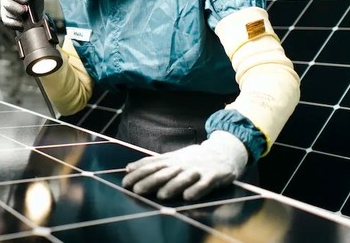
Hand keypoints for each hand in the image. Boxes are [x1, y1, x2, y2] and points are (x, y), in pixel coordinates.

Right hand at [0, 0, 43, 29]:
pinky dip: (15, 24)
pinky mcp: (6, 20)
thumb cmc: (35, 2)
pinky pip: (7, 22)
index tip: (26, 0)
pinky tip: (22, 24)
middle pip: (7, 3)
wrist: (36, 17)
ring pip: (7, 14)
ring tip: (26, 17)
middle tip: (26, 10)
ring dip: (18, 16)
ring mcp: (4, 11)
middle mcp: (6, 0)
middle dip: (17, 7)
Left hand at [121, 131, 247, 200]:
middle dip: (151, 181)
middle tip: (137, 190)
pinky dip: (197, 190)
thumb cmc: (193, 158)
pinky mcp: (213, 177)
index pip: (152, 166)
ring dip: (173, 186)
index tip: (125, 181)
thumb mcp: (172, 158)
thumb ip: (152, 163)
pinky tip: (189, 196)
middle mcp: (183, 164)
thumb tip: (128, 167)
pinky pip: (205, 184)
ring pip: (184, 178)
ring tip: (161, 195)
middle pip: (165, 172)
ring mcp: (198, 170)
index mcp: (172, 160)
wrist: (223, 152)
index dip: (138, 173)